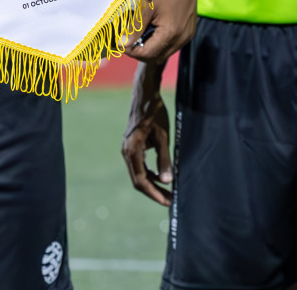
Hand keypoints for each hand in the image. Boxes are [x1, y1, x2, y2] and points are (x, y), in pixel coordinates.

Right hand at [121, 76, 172, 204]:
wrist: (145, 94)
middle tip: (170, 200)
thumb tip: (167, 181)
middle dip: (154, 192)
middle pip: (138, 180)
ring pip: (138, 173)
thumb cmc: (155, 113)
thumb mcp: (163, 136)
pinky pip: (139, 165)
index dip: (154, 194)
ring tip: (168, 191)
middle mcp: (126, 151)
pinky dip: (149, 173)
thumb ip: (164, 159)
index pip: (141, 180)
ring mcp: (128, 148)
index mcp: (132, 150)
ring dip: (152, 183)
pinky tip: (161, 175)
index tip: (168, 202)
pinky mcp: (132, 145)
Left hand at [125, 0, 196, 64]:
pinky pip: (171, 46)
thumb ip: (135, 28)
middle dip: (140, 52)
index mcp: (171, 33)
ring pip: (164, 53)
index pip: (148, 54)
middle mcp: (181, 39)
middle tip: (129, 42)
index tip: (122, 44)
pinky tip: (152, 31)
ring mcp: (186, 37)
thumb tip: (123, 43)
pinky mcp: (189, 34)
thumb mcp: (146, 8)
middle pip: (156, 57)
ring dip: (150, 48)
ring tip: (140, 36)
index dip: (132, 52)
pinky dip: (160, 43)